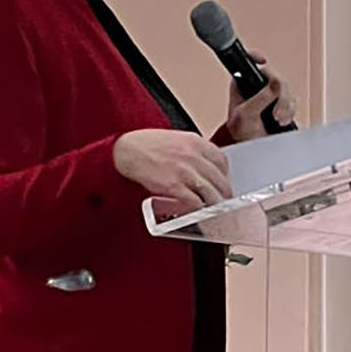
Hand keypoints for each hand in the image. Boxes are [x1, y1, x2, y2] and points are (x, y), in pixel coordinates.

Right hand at [113, 128, 231, 207]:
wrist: (126, 150)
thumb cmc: (148, 145)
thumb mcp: (176, 139)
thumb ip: (194, 151)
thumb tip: (206, 167)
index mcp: (196, 142)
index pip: (222, 162)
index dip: (224, 176)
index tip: (222, 184)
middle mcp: (193, 156)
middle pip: (220, 180)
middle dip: (223, 194)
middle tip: (223, 203)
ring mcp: (185, 171)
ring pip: (212, 194)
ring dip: (215, 205)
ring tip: (214, 211)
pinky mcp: (174, 186)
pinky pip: (195, 202)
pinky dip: (198, 209)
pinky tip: (197, 212)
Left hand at [224, 49, 296, 140]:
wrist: (252, 148)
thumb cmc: (242, 131)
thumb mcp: (245, 115)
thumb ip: (259, 98)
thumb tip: (274, 83)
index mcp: (242, 82)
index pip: (248, 62)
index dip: (255, 57)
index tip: (262, 61)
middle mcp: (256, 85)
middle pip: (276, 78)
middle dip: (280, 97)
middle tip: (276, 112)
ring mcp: (270, 94)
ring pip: (286, 90)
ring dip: (286, 106)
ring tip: (278, 119)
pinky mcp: (281, 103)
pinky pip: (292, 101)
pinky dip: (290, 111)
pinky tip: (282, 120)